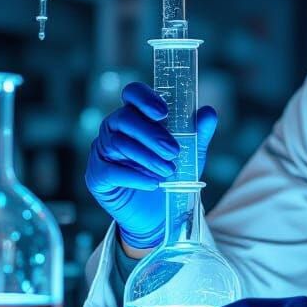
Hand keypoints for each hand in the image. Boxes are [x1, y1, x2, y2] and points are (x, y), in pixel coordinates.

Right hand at [84, 81, 216, 249]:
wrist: (158, 213)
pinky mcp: (97, 175)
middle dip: (152, 134)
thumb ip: (198, 133)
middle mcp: (115, 129)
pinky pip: (110, 170)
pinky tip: (153, 184)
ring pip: (119, 144)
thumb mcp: (190, 153)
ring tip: (168, 171)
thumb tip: (209, 112)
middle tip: (173, 151)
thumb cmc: (171, 174)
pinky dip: (134, 177)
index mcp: (137, 115)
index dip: (144, 98)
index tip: (163, 113)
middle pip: (125, 118)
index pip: (132, 94)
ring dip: (147, 158)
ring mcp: (102, 151)